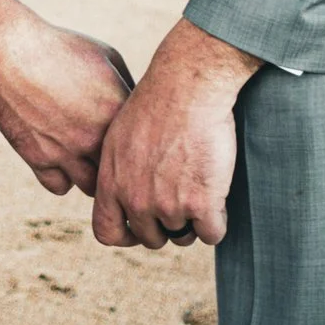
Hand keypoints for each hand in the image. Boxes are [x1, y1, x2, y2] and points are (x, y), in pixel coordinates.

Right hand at [0, 0, 132, 196]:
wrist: (11, 52)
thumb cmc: (61, 48)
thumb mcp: (107, 58)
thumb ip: (127, 88)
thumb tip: (138, 108)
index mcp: (117, 112)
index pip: (141, 146)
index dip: (137, 145)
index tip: (130, 141)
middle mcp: (95, 137)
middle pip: (119, 173)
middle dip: (117, 167)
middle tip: (110, 157)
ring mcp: (66, 151)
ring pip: (90, 187)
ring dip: (91, 176)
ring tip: (86, 161)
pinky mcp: (38, 158)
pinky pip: (59, 186)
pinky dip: (61, 177)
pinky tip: (60, 160)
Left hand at [91, 18, 260, 247]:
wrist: (187, 87)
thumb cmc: (157, 103)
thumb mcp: (119, 136)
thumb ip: (119, 169)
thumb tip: (126, 189)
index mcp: (111, 182)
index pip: (106, 232)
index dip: (125, 236)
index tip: (140, 230)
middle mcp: (135, 199)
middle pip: (150, 238)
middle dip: (166, 227)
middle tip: (180, 203)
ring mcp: (167, 204)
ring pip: (183, 236)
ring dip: (193, 221)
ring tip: (199, 189)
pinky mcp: (201, 203)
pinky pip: (212, 234)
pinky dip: (217, 223)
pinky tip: (218, 199)